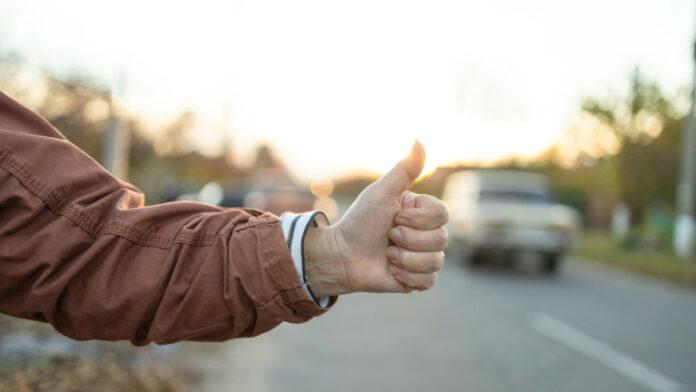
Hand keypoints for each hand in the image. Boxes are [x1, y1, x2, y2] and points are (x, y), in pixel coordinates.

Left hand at [305, 141, 449, 295]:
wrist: (342, 255)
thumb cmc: (359, 221)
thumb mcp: (381, 193)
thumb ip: (404, 169)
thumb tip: (419, 140)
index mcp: (421, 212)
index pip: (443, 215)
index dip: (419, 219)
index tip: (395, 217)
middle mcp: (426, 233)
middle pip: (442, 239)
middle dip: (409, 239)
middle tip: (389, 236)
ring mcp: (423, 257)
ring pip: (436, 261)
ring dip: (405, 259)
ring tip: (387, 254)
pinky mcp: (417, 279)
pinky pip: (428, 281)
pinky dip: (406, 276)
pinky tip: (391, 269)